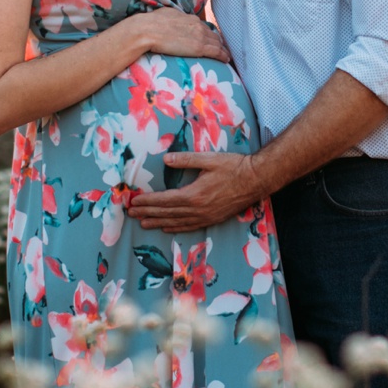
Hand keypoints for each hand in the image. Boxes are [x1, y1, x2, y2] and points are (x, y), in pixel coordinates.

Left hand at [128, 151, 262, 231]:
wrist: (256, 180)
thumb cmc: (233, 167)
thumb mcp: (209, 159)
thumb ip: (186, 159)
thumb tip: (166, 159)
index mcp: (194, 194)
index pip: (164, 200)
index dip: (147, 202)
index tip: (134, 201)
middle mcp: (197, 209)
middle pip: (167, 213)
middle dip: (147, 213)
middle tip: (131, 213)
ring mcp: (205, 216)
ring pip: (176, 222)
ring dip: (157, 223)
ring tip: (143, 224)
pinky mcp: (212, 219)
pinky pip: (190, 227)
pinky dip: (176, 228)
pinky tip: (167, 229)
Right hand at [138, 8, 230, 62]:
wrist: (147, 30)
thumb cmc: (150, 24)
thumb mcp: (165, 15)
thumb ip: (172, 18)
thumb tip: (170, 20)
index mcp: (188, 18)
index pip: (203, 26)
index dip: (207, 34)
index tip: (209, 39)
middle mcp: (197, 25)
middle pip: (212, 34)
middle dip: (217, 41)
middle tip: (221, 48)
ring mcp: (199, 36)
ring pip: (217, 43)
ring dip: (222, 49)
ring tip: (226, 55)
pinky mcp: (199, 47)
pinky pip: (216, 51)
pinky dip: (223, 55)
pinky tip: (226, 59)